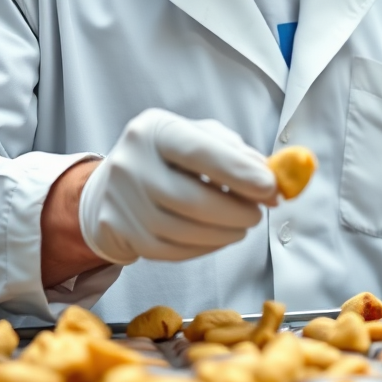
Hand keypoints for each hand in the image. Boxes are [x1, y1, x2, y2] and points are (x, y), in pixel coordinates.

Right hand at [78, 108, 276, 264]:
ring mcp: (122, 201)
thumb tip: (272, 178)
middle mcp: (131, 164)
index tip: (271, 187)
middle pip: (192, 199)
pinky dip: (204, 247)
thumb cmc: (167, 159)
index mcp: (154, 130)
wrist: (109, 187)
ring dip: (224, 232)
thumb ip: (235, 152)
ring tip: (242, 225)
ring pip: (184, 230)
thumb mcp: (196, 138)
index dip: (238, 171)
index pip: (198, 152)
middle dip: (235, 210)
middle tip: (259, 213)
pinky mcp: (120, 232)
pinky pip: (172, 250)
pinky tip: (218, 237)